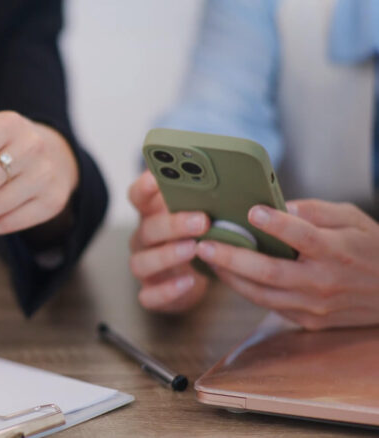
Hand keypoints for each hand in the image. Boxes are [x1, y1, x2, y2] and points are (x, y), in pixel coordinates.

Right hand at [128, 170, 210, 311]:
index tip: (157, 178)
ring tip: (194, 250)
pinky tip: (190, 282)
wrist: (200, 273)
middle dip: (173, 225)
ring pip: (141, 263)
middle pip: (146, 229)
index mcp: (152, 214)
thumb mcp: (204, 214)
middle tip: (202, 221)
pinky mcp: (151, 292)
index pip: (137, 196)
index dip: (144, 188)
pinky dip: (167, 290)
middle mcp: (143, 239)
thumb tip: (235, 181)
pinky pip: (149, 295)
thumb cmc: (202, 237)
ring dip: (166, 255)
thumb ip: (207, 200)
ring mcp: (144, 267)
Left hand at [196, 199, 378, 329]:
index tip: (252, 211)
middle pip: (270, 271)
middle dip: (232, 257)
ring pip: (262, 294)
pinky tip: (228, 275)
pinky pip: (269, 306)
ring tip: (208, 259)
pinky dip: (246, 290)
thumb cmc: (371, 248)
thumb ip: (316, 211)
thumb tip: (279, 206)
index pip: (303, 236)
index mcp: (336, 250)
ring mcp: (315, 306)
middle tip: (204, 244)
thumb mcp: (352, 219)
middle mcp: (323, 281)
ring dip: (230, 277)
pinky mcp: (308, 321)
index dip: (277, 224)